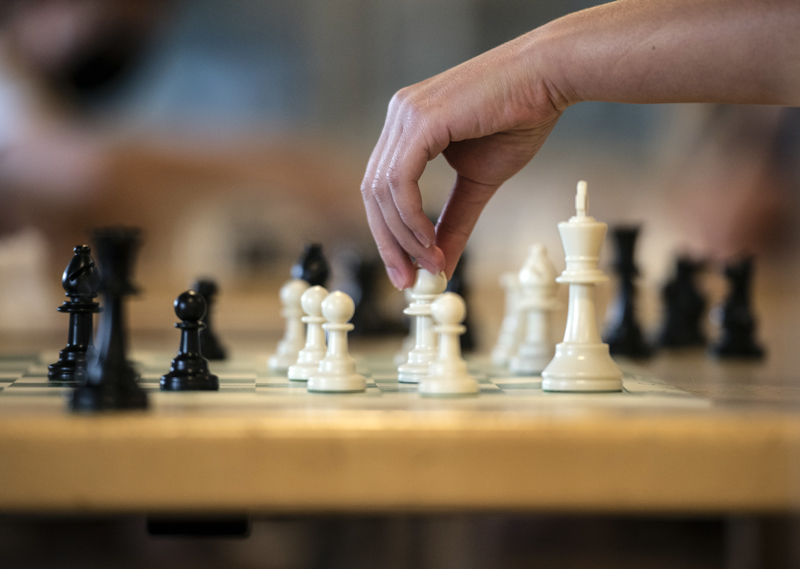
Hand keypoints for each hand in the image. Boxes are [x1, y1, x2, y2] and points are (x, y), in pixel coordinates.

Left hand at [361, 32, 565, 288]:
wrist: (548, 80)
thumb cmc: (519, 120)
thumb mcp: (479, 182)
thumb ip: (454, 220)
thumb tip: (439, 262)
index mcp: (407, 127)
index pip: (381, 189)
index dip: (389, 234)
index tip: (407, 271)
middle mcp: (398, 117)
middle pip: (372, 193)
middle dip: (389, 242)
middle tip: (409, 279)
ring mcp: (404, 115)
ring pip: (382, 191)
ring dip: (404, 236)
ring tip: (431, 262)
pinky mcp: (420, 120)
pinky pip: (400, 181)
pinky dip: (411, 217)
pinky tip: (429, 240)